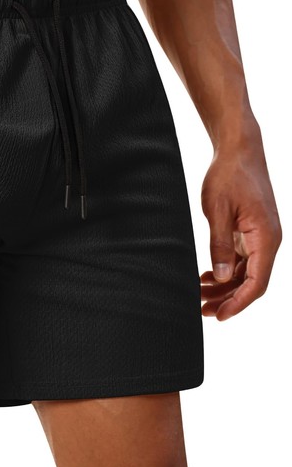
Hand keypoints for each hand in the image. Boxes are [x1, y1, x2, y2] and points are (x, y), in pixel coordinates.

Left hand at [200, 135, 281, 320]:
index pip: (257, 282)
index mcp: (266, 238)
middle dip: (228, 299)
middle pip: (251, 281)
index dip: (238, 303)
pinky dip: (226, 270)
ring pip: (246, 272)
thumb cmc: (229, 176)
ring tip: (199, 295)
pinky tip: (207, 276)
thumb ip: (220, 245)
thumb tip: (223, 277)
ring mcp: (260, 236)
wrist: (238, 150)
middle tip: (202, 310)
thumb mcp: (218, 211)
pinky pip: (242, 259)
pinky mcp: (251, 231)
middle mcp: (268, 241)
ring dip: (225, 286)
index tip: (219, 316)